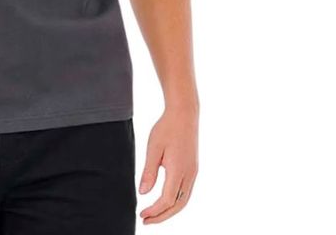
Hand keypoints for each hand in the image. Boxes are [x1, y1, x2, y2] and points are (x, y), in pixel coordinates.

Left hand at [137, 106, 198, 224]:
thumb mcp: (153, 148)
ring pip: (184, 201)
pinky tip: (165, 200)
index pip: (167, 200)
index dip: (154, 211)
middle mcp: (189, 175)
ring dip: (169, 211)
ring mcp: (193, 172)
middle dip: (162, 216)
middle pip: (178, 206)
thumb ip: (149, 172)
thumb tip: (143, 193)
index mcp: (179, 171)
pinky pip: (186, 192)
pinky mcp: (193, 168)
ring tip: (154, 214)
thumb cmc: (166, 128)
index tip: (141, 214)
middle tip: (146, 220)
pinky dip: (175, 201)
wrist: (184, 114)